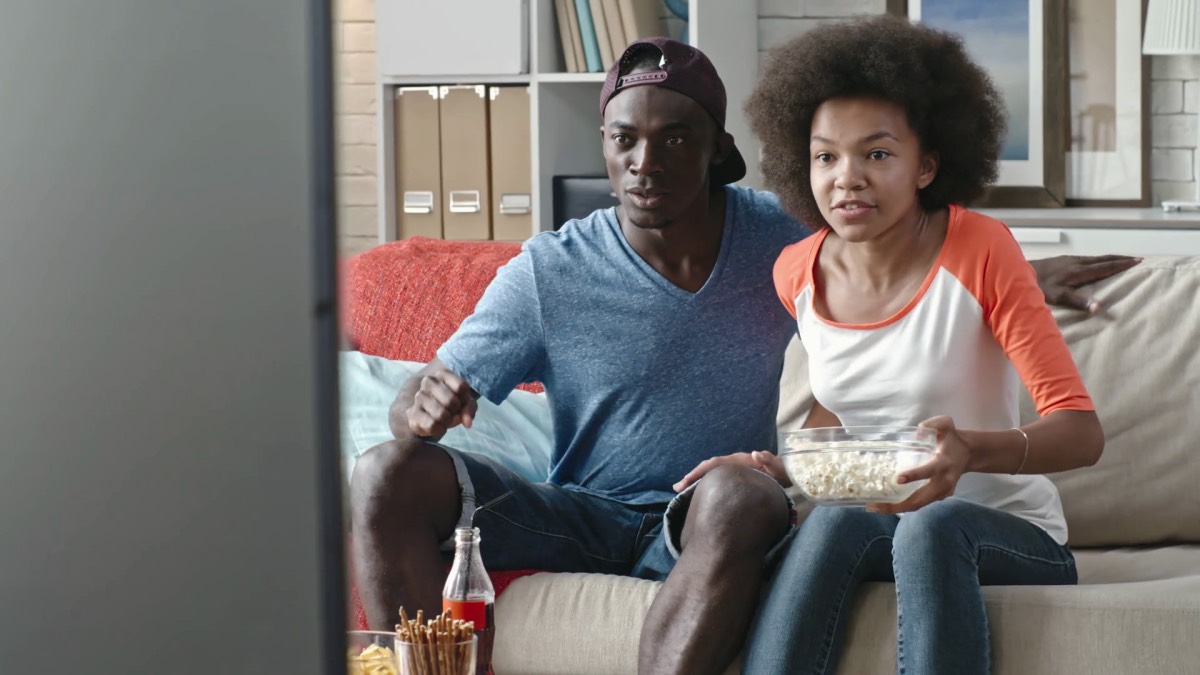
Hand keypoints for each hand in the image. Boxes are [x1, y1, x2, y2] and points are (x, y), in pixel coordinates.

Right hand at [406, 369, 477, 438]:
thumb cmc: (450, 406)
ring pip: (441, 414)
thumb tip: (467, 422)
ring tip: (444, 419)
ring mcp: (419, 397)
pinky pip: (431, 425)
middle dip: (456, 412)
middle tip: (452, 413)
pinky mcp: (412, 413)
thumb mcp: (464, 404)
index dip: (465, 399)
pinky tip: (437, 426)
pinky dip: (439, 429)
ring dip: (447, 422)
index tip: (462, 402)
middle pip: (451, 401)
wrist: (427, 417)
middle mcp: (428, 381)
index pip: (461, 386)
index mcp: (442, 374)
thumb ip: (469, 409)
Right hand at [673, 450, 790, 491]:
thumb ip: (769, 460)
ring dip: (695, 480)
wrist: (787, 472)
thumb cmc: (783, 471)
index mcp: (740, 460)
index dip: (700, 471)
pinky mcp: (734, 477)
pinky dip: (705, 484)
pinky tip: (697, 494)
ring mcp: (733, 470)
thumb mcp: (779, 466)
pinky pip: (716, 479)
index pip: (716, 463)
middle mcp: (733, 463)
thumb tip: (756, 453)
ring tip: (681, 491)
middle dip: (691, 476)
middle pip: (708, 467)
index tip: (687, 480)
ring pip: (710, 473)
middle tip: (676, 488)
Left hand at [867, 416, 969, 514]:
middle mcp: (944, 482)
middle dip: (897, 505)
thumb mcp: (946, 424)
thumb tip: (917, 433)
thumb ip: (934, 424)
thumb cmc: (952, 439)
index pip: (929, 471)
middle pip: (919, 499)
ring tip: (874, 507)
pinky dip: (902, 506)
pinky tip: (884, 505)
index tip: (897, 479)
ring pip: (917, 505)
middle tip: (874, 505)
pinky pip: (919, 504)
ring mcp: (942, 493)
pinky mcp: (937, 497)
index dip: (914, 475)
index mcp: (944, 463)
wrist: (968, 454)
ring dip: (895, 508)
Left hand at [1028, 255, 1140, 312]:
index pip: (1105, 266)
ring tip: (1121, 260)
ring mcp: (1069, 260)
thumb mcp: (1058, 297)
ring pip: (1095, 258)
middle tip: (1137, 259)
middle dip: (1120, 259)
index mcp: (1078, 271)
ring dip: (1110, 259)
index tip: (1138, 261)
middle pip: (1103, 259)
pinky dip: (1098, 260)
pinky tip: (1096, 264)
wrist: (1016, 274)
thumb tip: (1099, 307)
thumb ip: (1079, 302)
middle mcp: (1076, 262)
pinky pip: (1086, 259)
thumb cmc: (1037, 288)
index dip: (1122, 264)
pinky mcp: (1062, 261)